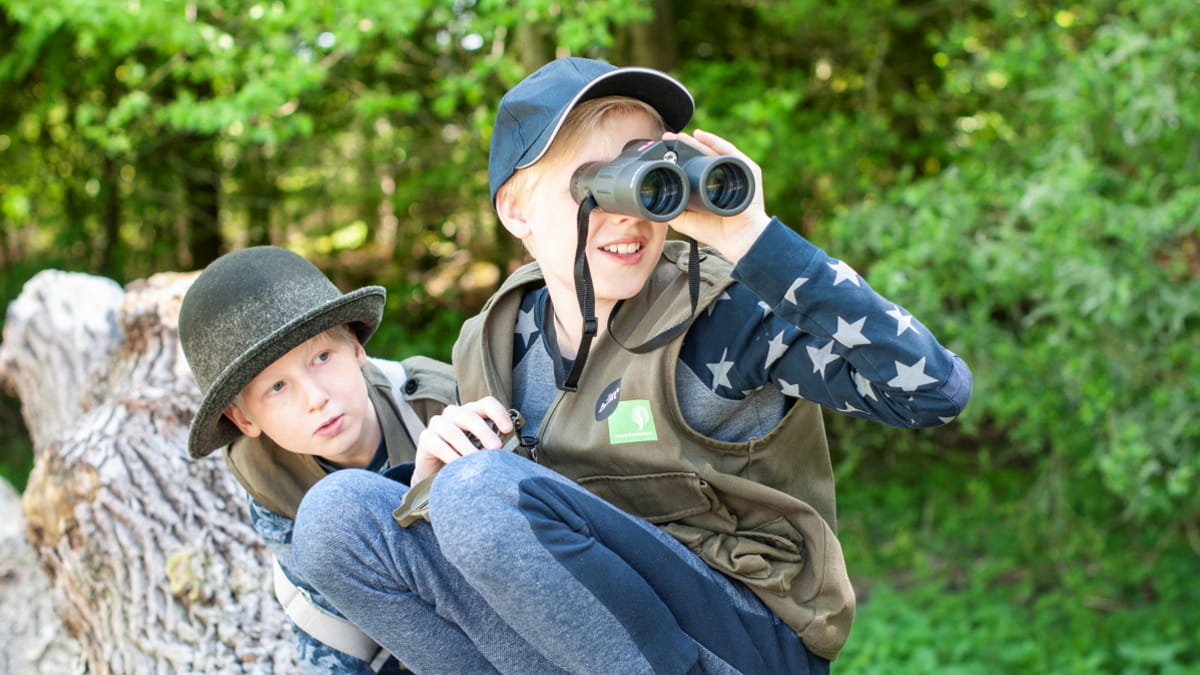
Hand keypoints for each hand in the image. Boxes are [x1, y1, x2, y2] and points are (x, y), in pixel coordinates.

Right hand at [412, 396, 514, 483]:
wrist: (437, 472)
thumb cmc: (465, 457)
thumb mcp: (481, 448)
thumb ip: (493, 444)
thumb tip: (512, 450)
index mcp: (472, 412)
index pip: (487, 403)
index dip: (499, 413)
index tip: (508, 429)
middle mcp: (455, 413)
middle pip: (470, 416)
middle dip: (485, 432)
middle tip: (496, 448)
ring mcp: (438, 424)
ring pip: (453, 431)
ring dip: (467, 446)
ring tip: (477, 460)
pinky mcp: (426, 438)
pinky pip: (439, 445)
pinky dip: (451, 455)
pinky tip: (459, 465)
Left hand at [661, 129, 770, 263]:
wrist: (737, 237)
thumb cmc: (713, 231)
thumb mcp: (684, 218)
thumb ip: (671, 206)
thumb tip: (653, 196)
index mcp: (708, 185)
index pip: (692, 165)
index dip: (678, 157)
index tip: (662, 150)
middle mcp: (722, 175)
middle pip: (701, 154)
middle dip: (683, 145)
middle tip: (666, 138)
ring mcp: (735, 171)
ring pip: (712, 150)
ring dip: (695, 141)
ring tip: (679, 136)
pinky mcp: (747, 168)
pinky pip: (728, 150)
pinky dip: (714, 141)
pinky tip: (700, 135)